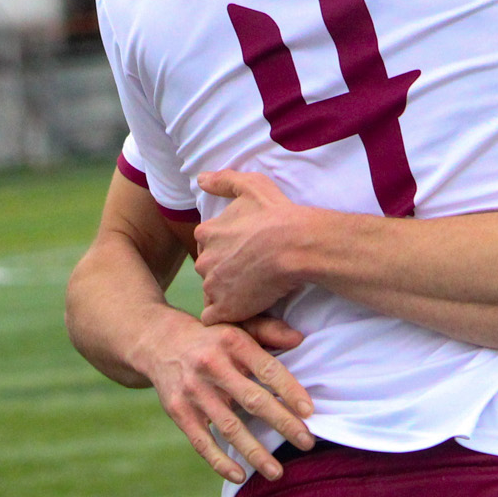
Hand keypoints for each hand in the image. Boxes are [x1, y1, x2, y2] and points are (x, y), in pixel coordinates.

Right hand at [131, 307, 312, 483]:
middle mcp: (211, 365)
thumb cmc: (211, 338)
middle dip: (282, 423)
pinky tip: (240, 476)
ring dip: (255, 452)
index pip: (267, 368)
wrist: (158, 342)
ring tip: (277, 472)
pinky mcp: (178, 410)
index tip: (309, 411)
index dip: (289, 390)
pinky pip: (202, 441)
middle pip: (252, 400)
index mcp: (231, 341)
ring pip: (229, 427)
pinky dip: (220, 461)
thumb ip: (268, 331)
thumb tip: (300, 339)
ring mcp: (193, 390)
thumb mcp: (237, 326)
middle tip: (307, 442)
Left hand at [194, 170, 317, 325]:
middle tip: (249, 272)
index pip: (207, 244)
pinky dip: (226, 314)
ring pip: (212, 292)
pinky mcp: (225, 309)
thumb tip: (200, 179)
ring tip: (251, 291)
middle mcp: (204, 260)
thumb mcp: (251, 185)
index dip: (225, 248)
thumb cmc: (277, 214)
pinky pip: (214, 317)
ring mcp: (213, 286)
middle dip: (223, 271)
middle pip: (208, 268)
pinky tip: (243, 309)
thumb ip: (223, 181)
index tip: (243, 251)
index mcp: (206, 233)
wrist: (296, 246)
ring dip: (226, 293)